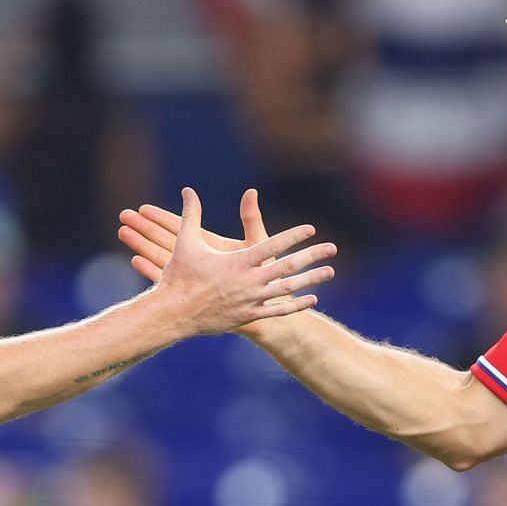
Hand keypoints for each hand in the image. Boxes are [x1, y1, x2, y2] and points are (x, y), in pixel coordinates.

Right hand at [132, 188, 333, 335]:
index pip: (272, 245)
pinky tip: (312, 300)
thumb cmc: (179, 276)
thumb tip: (188, 189)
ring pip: (288, 289)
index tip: (311, 229)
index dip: (293, 236)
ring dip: (311, 280)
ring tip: (330, 272)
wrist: (174, 314)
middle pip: (288, 267)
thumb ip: (192, 215)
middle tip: (332, 248)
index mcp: (238, 262)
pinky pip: (278, 311)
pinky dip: (296, 305)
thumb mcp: (186, 243)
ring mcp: (251, 300)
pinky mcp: (248, 316)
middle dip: (312, 256)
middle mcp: (249, 281)